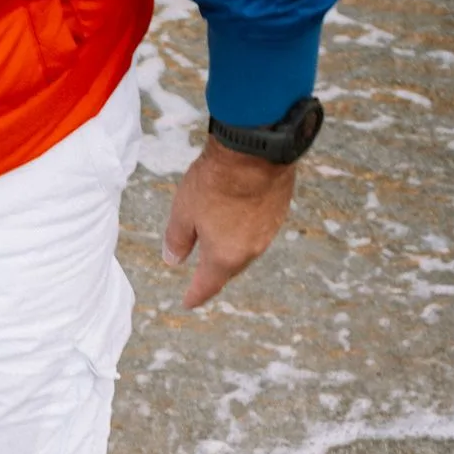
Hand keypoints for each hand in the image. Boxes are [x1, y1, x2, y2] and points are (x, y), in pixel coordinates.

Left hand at [162, 136, 296, 308]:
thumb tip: (173, 260)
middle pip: (229, 270)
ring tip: (218, 249)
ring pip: (246, 250)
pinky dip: (244, 232)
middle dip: (214, 275)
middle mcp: (251, 249)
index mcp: (225, 256)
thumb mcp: (183, 213)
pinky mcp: (280, 210)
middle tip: (202, 278)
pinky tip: (237, 223)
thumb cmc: (215, 182)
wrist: (255, 150)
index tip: (188, 303)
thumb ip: (176, 241)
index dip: (195, 296)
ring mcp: (269, 230)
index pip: (208, 285)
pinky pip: (259, 231)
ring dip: (231, 252)